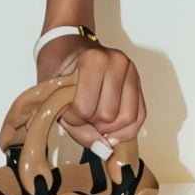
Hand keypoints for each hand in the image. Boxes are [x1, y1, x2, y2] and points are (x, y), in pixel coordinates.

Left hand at [35, 33, 146, 154]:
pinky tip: (110, 129)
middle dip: (91, 123)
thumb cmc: (58, 68)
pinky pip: (140, 116)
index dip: (73, 118)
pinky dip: (125, 129)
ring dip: (108, 128)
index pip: (85, 108)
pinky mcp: (138, 82)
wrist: (68, 45)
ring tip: (93, 119)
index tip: (66, 111)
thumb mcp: (53, 92)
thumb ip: (75, 124)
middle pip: (108, 116)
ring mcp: (131, 71)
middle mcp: (117, 63)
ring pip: (127, 119)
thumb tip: (104, 149)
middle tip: (80, 115)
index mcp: (93, 60)